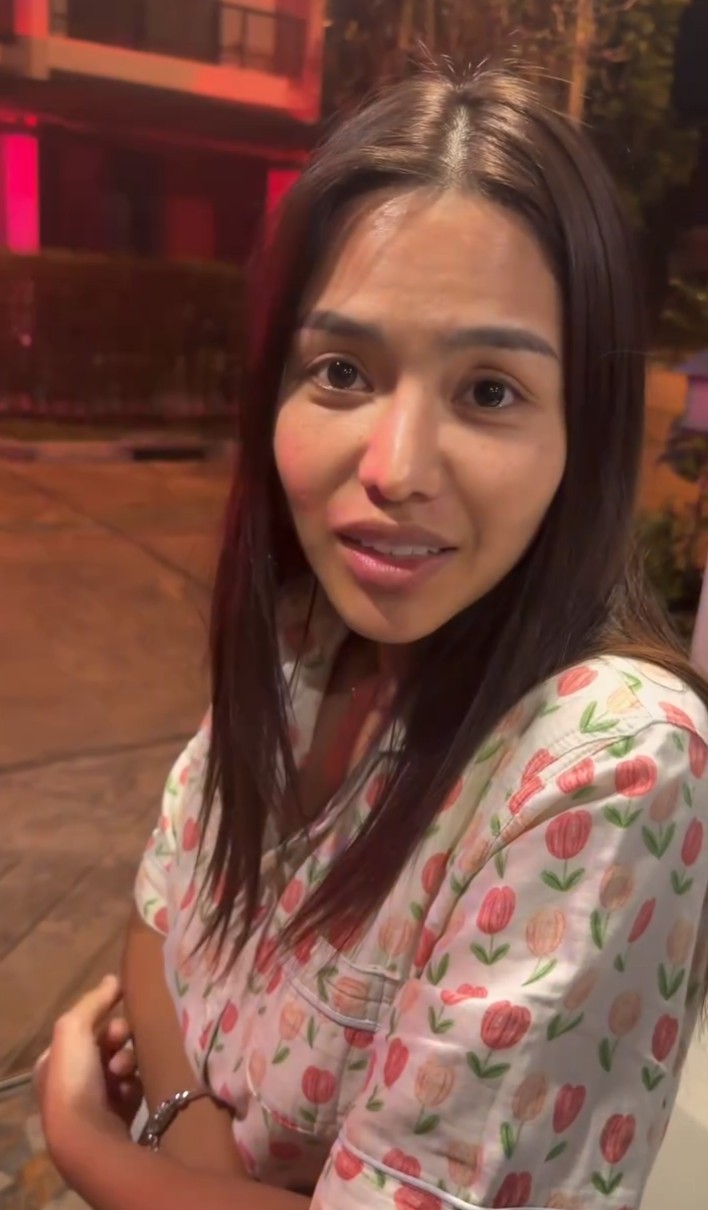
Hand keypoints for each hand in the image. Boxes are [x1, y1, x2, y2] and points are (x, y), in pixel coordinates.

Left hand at [35, 975, 132, 1165]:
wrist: (88, 1137)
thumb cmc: (73, 1079)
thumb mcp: (72, 1028)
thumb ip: (93, 1001)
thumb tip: (113, 978)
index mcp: (54, 1064)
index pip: (82, 1030)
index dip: (101, 1020)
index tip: (116, 1020)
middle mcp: (72, 1083)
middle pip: (105, 1046)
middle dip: (118, 1040)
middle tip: (123, 1042)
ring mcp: (96, 1102)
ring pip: (123, 1065)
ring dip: (127, 1062)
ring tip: (126, 1072)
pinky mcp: (119, 1118)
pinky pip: (135, 1088)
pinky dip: (135, 1085)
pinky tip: (133, 1090)